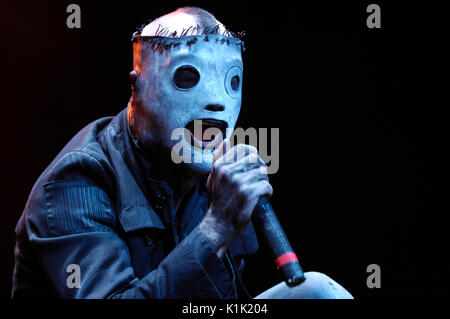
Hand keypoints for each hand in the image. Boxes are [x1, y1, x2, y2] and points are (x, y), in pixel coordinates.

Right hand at [199, 140, 272, 257]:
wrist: (219, 225)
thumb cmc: (218, 202)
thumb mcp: (213, 178)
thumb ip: (219, 158)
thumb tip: (226, 141)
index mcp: (220, 166)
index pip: (242, 149)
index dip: (253, 154)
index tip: (255, 164)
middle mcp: (229, 172)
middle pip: (255, 160)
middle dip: (260, 169)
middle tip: (259, 180)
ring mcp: (239, 182)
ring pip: (262, 173)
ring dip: (264, 181)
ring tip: (260, 190)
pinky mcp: (249, 194)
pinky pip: (267, 186)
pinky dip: (268, 192)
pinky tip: (262, 197)